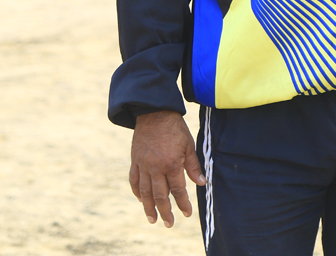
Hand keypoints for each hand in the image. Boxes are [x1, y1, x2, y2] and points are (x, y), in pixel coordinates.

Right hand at [128, 110, 204, 226]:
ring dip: (148, 207)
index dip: (183, 203)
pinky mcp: (135, 160)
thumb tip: (202, 183)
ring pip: (144, 191)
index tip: (187, 214)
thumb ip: (193, 166)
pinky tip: (141, 199)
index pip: (178, 190)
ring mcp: (143, 164)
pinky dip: (136, 191)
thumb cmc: (175, 128)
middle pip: (160, 195)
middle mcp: (156, 167)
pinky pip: (134, 180)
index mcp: (172, 163)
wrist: (154, 112)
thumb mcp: (188, 145)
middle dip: (165, 211)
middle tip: (169, 224)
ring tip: (152, 219)